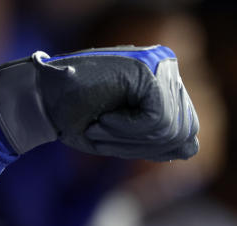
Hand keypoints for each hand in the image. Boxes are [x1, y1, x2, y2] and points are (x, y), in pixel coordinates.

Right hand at [0, 45, 198, 159]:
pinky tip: (106, 119)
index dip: (157, 148)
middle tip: (107, 132)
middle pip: (184, 130)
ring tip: (104, 124)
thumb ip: (160, 142)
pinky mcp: (146, 71)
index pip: (187, 129)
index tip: (119, 139)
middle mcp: (166, 70)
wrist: (44, 102)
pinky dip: (129, 130)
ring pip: (172, 128)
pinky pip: (157, 119)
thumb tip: (193, 147)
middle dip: (144, 145)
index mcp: (164, 85)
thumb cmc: (79, 118)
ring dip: (132, 138)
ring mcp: (158, 67)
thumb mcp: (126, 138)